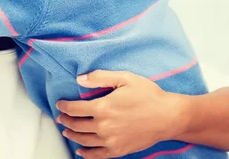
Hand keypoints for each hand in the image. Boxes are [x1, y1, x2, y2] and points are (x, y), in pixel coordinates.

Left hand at [56, 70, 187, 158]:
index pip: (74, 109)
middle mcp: (104, 126)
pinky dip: (86, 153)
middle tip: (61, 117)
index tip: (60, 104)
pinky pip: (97, 155)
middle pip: (76, 125)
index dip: (64, 106)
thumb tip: (80, 79)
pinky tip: (81, 150)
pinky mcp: (118, 150)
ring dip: (72, 135)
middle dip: (65, 120)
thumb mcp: (125, 78)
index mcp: (103, 107)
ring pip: (83, 140)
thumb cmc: (148, 95)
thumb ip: (100, 77)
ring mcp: (111, 140)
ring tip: (66, 130)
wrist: (168, 116)